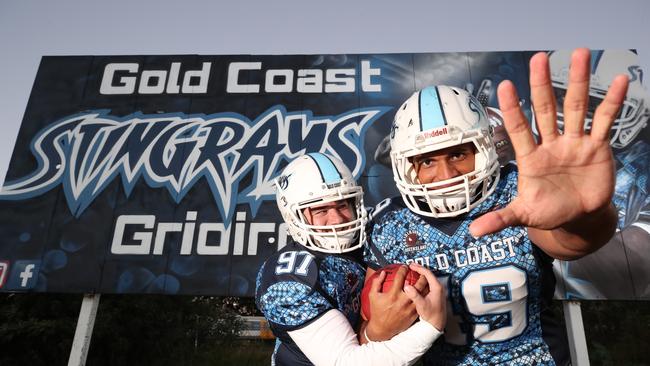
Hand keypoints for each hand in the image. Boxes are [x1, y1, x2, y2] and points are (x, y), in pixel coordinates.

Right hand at [365, 265, 426, 339]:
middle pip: (415, 284)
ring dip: (423, 284)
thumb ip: (377, 283)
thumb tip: (384, 273)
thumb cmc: (377, 312)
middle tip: (418, 270)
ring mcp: (410, 308)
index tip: (404, 267)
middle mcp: (403, 300)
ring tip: (423, 277)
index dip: (403, 270)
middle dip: (418, 274)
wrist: (383, 329)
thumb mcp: (373, 296)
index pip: (400, 278)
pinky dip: (423, 294)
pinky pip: (421, 301)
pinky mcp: (414, 313)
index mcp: (393, 295)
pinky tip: (423, 290)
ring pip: (421, 293)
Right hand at [403, 263, 445, 329]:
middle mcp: (439, 288)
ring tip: (413, 272)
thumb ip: (414, 296)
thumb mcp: (421, 306)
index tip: (411, 266)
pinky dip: (422, 280)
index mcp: (437, 288)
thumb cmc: (431, 316)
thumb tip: (407, 287)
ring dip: (420, 274)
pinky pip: (428, 283)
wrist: (437, 324)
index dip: (419, 268)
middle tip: (411, 266)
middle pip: (429, 274)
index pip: (428, 273)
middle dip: (419, 269)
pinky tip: (416, 282)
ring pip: (429, 278)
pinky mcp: (436, 294)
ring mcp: (438, 291)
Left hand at [470, 48, 627, 240]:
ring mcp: (574, 142)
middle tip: (539, 58)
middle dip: (541, 84)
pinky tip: (620, 81)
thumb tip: (473, 232)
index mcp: (530, 157)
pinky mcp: (596, 147)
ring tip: (580, 54)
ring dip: (578, 81)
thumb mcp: (523, 215)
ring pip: (574, 107)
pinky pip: (604, 121)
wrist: (578, 217)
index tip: (504, 86)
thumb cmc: (548, 212)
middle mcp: (551, 144)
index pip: (518, 128)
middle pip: (545, 108)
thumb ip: (501, 218)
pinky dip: (612, 103)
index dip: (512, 109)